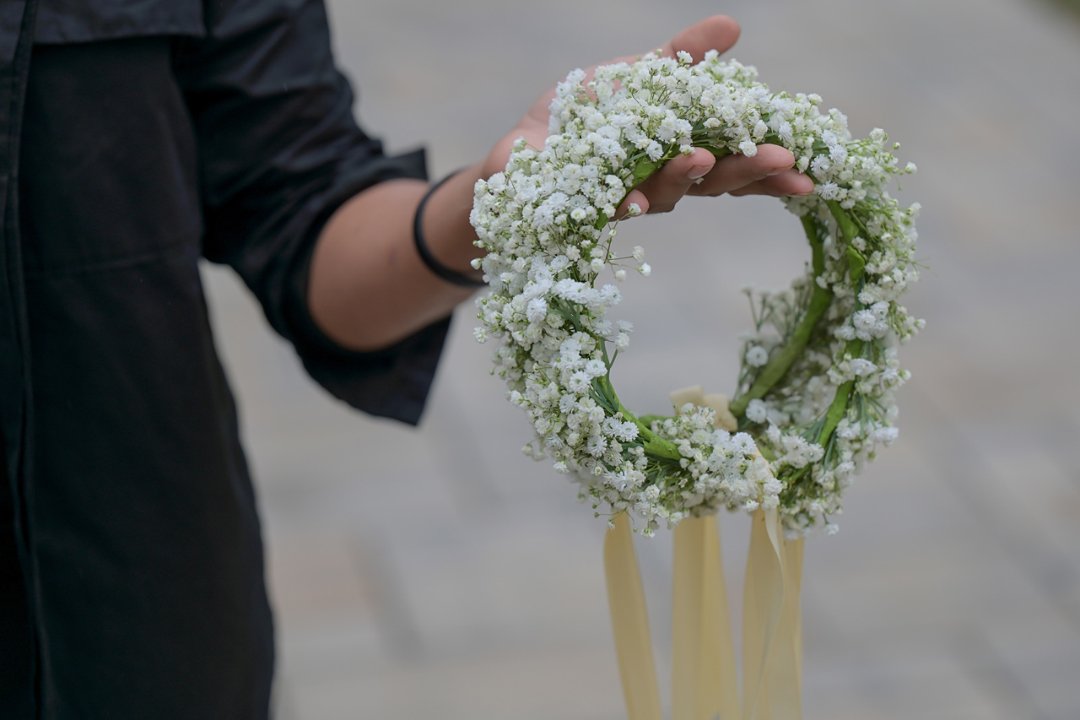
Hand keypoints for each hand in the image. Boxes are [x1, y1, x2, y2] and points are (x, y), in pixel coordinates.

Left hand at [482, 16, 812, 215]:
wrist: (523, 151)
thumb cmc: (587, 116)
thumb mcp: (638, 75)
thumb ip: (683, 56)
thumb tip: (733, 26)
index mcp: (681, 152)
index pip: (734, 162)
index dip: (769, 168)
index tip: (808, 167)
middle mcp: (661, 182)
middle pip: (712, 183)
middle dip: (746, 173)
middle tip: (781, 162)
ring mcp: (624, 197)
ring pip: (664, 195)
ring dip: (686, 178)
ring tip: (702, 160)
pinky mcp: (583, 205)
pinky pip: (606, 205)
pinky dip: (622, 199)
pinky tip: (634, 197)